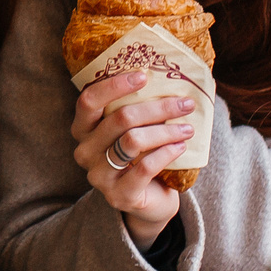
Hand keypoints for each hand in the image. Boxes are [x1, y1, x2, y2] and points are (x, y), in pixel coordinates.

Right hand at [72, 68, 196, 248]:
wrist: (148, 199)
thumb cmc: (141, 155)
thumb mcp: (133, 129)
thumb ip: (136, 106)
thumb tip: (167, 71)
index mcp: (83, 129)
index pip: (88, 100)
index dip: (114, 85)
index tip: (144, 75)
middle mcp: (85, 151)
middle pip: (120, 119)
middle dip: (158, 107)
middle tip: (185, 103)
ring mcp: (99, 176)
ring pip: (133, 141)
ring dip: (165, 131)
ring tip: (188, 127)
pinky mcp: (119, 195)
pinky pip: (144, 167)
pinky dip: (166, 153)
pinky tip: (181, 146)